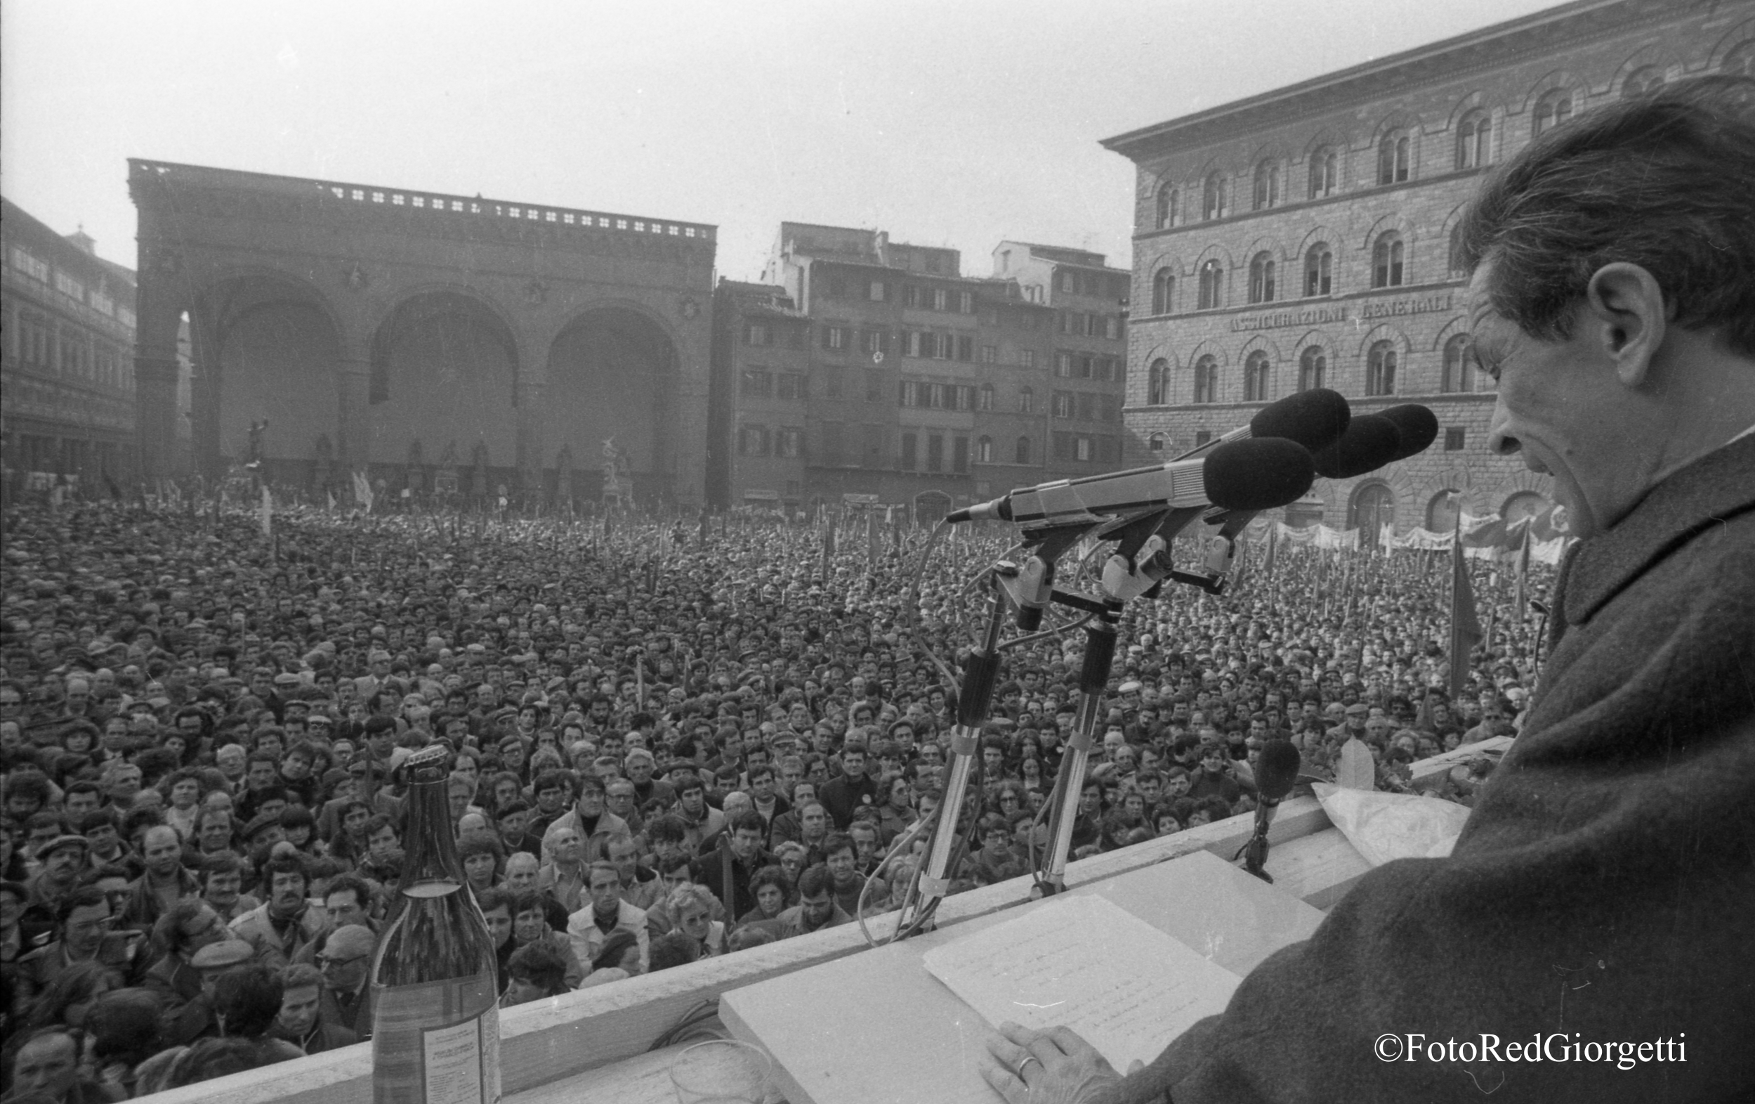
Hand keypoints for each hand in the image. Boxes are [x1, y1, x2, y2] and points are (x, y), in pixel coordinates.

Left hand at [980, 1021, 1136, 1103]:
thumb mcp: (1133, 1090)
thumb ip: (1134, 1075)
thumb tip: (1138, 1063)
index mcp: (1088, 1060)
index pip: (1065, 1037)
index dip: (1051, 1033)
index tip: (1042, 1031)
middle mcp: (1063, 1066)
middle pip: (1038, 1043)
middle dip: (1021, 1034)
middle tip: (1006, 1026)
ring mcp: (1044, 1084)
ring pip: (1019, 1058)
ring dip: (1003, 1046)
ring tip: (990, 1037)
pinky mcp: (1029, 1102)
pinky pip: (1007, 1084)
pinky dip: (993, 1073)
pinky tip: (983, 1064)